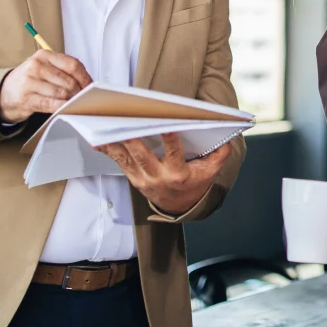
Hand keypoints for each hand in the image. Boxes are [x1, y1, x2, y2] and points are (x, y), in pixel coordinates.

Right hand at [0, 50, 91, 123]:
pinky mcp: (27, 99)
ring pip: (62, 93)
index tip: (91, 86)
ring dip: (71, 100)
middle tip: (83, 98)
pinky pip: (51, 104)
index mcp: (44, 55)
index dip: (85, 77)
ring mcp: (30, 82)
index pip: (73, 65)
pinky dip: (61, 107)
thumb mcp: (44, 68)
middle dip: (79, 92)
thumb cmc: (30, 80)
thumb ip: (63, 71)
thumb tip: (88, 82)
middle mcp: (36, 66)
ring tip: (73, 103)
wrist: (4, 93)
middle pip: (69, 81)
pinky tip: (65, 108)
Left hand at [96, 134, 231, 215]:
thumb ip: (220, 154)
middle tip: (125, 119)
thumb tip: (229, 136)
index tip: (166, 123)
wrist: (180, 207)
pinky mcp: (133, 178)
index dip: (170, 138)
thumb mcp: (211, 171)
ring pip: (127, 158)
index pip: (174, 154)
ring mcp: (143, 179)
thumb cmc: (196, 183)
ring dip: (115, 142)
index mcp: (178, 174)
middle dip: (133, 138)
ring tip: (105, 125)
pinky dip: (108, 150)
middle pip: (143, 156)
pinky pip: (119, 162)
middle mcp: (158, 177)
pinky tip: (97, 138)